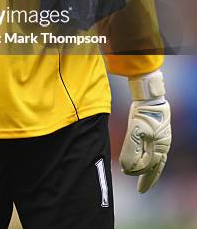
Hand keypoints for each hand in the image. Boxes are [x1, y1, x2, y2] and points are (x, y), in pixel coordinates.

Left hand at [119, 70, 171, 192]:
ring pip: (158, 161)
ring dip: (150, 171)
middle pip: (156, 167)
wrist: (150, 96)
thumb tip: (126, 168)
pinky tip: (147, 162)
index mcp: (159, 147)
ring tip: (144, 179)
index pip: (147, 165)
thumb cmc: (144, 113)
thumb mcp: (135, 130)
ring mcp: (163, 141)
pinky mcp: (160, 135)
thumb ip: (131, 150)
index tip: (124, 171)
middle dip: (148, 179)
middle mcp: (163, 146)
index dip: (136, 171)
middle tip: (141, 190)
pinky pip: (157, 153)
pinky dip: (152, 161)